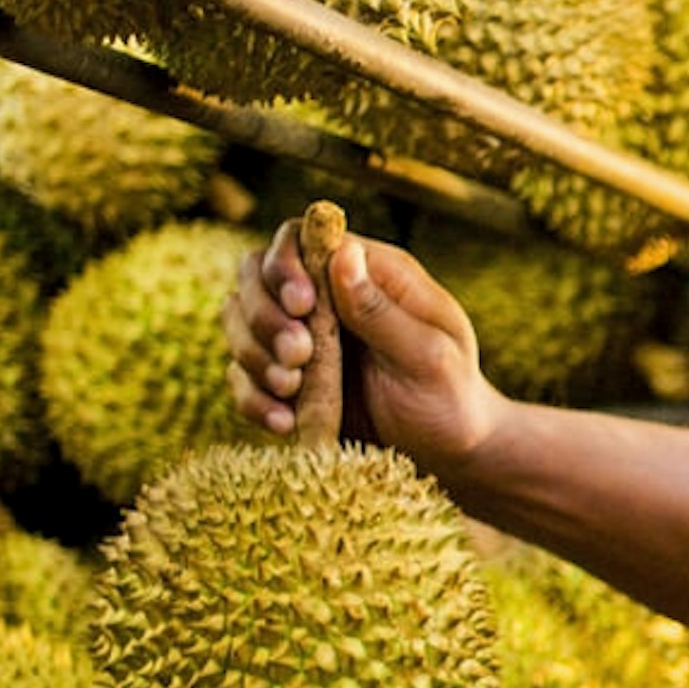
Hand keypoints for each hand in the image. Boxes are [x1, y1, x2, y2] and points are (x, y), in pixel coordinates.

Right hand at [222, 222, 504, 470]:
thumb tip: (343, 254)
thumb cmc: (450, 392)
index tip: (301, 306)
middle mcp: (325, 296)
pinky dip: (253, 398)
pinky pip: (242, 377)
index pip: (301, 239)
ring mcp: (300, 336)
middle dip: (263, 315)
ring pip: (238, 321)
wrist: (447, 447)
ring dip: (252, 355)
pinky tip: (283, 422)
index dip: (285, 263)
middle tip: (297, 357)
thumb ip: (383, 310)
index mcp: (368, 272)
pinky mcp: (286, 378)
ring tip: (291, 389)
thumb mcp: (430, 354)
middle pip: (254, 275)